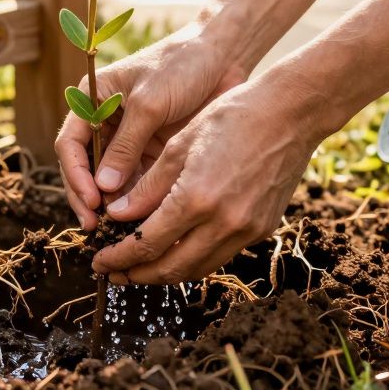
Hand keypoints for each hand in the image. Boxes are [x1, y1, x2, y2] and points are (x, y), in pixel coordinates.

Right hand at [56, 23, 246, 229]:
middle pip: (84, 168)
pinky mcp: (151, 152)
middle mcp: (104, 122)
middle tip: (96, 227)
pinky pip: (137, 182)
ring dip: (112, 205)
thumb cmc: (181, 66)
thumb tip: (103, 188)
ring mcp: (128, 139)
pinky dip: (136, 202)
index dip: (75, 175)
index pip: (70, 144)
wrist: (222, 56)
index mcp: (92, 99)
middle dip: (88, 198)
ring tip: (118, 231)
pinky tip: (141, 220)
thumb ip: (126, 145)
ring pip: (109, 181)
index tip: (91, 200)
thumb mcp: (149, 103)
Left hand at [89, 77, 329, 284]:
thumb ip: (148, 188)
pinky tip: (177, 249)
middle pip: (170, 269)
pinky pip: (220, 255)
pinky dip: (194, 259)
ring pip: (197, 269)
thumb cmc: (230, 118)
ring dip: (165, 273)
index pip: (146, 245)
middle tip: (113, 273)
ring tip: (140, 267)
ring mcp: (246, 230)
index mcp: (195, 199)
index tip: (99, 262)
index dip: (118, 258)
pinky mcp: (262, 230)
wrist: (290, 113)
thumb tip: (117, 216)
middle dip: (137, 275)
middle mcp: (223, 223)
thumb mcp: (179, 146)